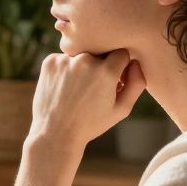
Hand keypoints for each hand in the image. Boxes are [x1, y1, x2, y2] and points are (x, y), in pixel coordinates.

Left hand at [29, 50, 146, 149]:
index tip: (114, 80)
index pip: (121, 53)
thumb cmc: (91, 124)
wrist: (55, 133)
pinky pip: (64, 58)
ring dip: (82, 67)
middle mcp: (85, 61)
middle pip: (101, 52)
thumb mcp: (122, 109)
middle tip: (93, 88)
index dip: (119, 67)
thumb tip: (136, 62)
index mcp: (106, 71)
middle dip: (101, 66)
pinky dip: (66, 69)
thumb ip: (137, 83)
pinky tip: (64, 88)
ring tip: (77, 91)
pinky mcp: (49, 62)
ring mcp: (65, 60)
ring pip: (81, 55)